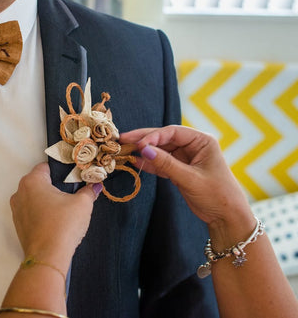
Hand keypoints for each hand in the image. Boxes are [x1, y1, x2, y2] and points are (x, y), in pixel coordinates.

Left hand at [10, 163, 101, 271]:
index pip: (47, 167)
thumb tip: (95, 186)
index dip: (62, 171)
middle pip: (40, 182)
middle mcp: (20, 192)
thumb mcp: (82, 204)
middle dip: (55, 186)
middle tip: (72, 193)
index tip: (73, 177)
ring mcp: (17, 209)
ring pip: (35, 197)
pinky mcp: (19, 224)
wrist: (48, 256)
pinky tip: (56, 221)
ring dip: (48, 200)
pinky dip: (42, 213)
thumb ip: (88, 191)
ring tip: (65, 209)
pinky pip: (32, 212)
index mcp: (32, 181)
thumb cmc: (62, 226)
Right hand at [120, 125, 254, 240]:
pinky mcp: (179, 170)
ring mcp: (185, 157)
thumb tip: (143, 150)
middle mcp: (193, 146)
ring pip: (160, 150)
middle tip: (123, 139)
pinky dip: (149, 163)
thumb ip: (166, 164)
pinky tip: (135, 162)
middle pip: (164, 138)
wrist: (226, 217)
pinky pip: (161, 163)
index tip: (138, 144)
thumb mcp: (190, 178)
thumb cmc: (217, 194)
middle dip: (144, 139)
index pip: (173, 132)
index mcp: (202, 141)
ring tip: (124, 150)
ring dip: (144, 152)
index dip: (154, 136)